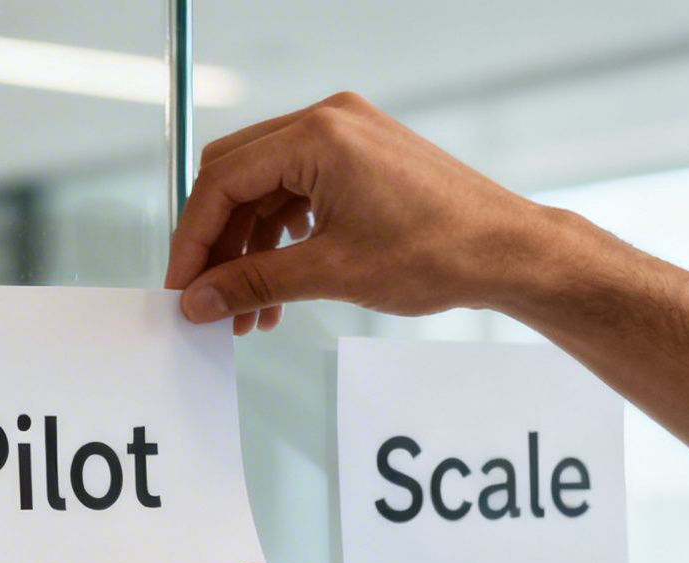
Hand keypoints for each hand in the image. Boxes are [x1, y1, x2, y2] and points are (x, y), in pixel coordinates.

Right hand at [166, 93, 556, 331]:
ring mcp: (346, 138)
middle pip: (235, 179)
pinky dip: (279, 241)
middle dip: (216, 245)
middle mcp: (328, 124)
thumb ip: (254, 282)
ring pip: (264, 192)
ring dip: (248, 251)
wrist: (507, 252)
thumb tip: (199, 301)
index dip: (193, 240)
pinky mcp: (360, 161)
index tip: (180, 287)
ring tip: (246, 312)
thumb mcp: (331, 272)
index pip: (222, 181)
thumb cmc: (437, 252)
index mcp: (318, 136)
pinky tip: (277, 290)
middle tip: (204, 298)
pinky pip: (296, 195)